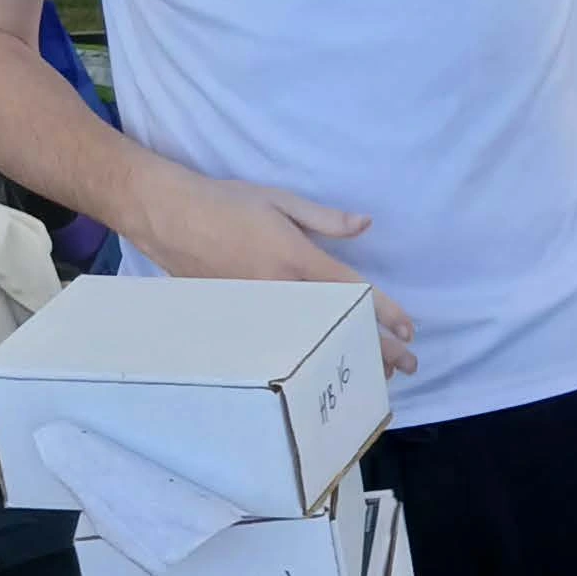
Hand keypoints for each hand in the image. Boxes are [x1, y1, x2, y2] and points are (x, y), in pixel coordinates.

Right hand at [129, 158, 415, 375]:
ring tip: (378, 374)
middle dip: (377, 348)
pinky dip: (309, 358)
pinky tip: (327, 369)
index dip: (386, 314)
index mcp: (297, 257)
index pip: (354, 292)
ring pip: (314, 343)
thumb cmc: (225, 203)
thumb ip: (325, 219)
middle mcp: (281, 288)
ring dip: (347, 358)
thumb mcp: (280, 200)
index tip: (409, 331)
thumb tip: (365, 225)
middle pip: (339, 327)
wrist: (167, 215)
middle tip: (407, 365)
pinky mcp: (238, 320)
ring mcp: (259, 308)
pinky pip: (282, 344)